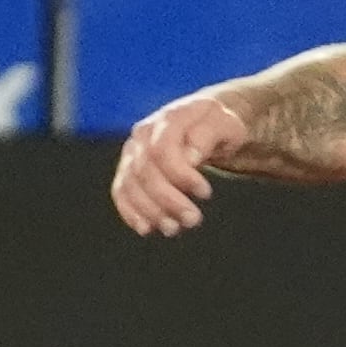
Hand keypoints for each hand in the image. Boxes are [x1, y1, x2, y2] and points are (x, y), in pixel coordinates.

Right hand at [112, 89, 251, 235]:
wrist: (203, 124)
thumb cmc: (218, 126)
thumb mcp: (224, 124)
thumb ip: (207, 136)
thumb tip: (189, 157)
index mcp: (169, 118)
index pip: (163, 148)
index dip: (181, 175)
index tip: (206, 193)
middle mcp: (143, 133)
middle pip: (145, 170)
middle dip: (168, 200)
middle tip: (193, 220)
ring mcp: (132, 151)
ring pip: (131, 184)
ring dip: (150, 210)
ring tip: (173, 228)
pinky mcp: (128, 168)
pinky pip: (120, 191)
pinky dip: (130, 211)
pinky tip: (146, 228)